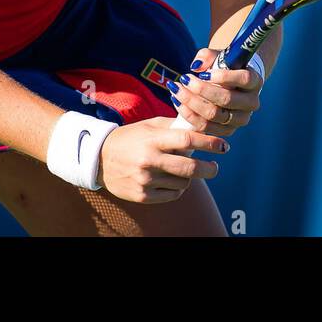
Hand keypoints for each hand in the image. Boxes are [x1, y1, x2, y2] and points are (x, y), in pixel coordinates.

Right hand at [98, 117, 228, 203]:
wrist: (98, 159)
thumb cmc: (129, 139)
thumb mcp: (148, 126)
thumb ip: (173, 127)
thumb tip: (200, 127)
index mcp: (152, 139)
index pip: (187, 140)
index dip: (209, 143)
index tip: (223, 146)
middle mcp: (149, 160)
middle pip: (190, 167)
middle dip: (209, 168)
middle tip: (214, 166)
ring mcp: (146, 180)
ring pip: (183, 182)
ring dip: (189, 177)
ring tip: (184, 170)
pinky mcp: (143, 196)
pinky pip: (172, 194)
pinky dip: (177, 188)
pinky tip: (171, 180)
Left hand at [168, 47, 262, 137]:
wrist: (229, 84)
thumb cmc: (223, 66)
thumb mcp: (218, 56)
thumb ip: (208, 56)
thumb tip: (196, 66)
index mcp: (254, 81)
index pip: (243, 79)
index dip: (223, 76)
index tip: (203, 73)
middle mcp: (251, 102)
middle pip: (226, 99)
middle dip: (201, 90)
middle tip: (183, 79)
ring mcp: (241, 119)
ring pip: (214, 115)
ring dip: (191, 102)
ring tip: (176, 90)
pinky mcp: (228, 130)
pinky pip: (206, 127)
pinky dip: (189, 115)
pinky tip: (177, 102)